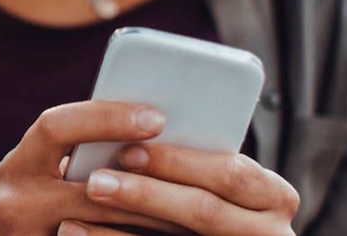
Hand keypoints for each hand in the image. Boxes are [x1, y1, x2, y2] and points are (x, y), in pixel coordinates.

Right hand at [0, 101, 186, 235]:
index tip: (155, 116)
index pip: (56, 128)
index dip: (106, 118)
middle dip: (149, 183)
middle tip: (197, 178)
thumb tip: (132, 139)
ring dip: (150, 223)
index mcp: (15, 166)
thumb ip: (62, 160)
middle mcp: (16, 201)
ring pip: (103, 231)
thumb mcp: (20, 176)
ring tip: (192, 215)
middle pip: (96, 190)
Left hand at [58, 143, 299, 235]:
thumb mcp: (223, 180)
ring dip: (119, 228)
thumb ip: (197, 160)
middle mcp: (270, 232)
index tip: (130, 149)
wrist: (221, 234)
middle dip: (147, 194)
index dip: (179, 162)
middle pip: (204, 211)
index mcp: (274, 197)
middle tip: (95, 180)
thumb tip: (134, 122)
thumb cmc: (219, 197)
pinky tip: (77, 235)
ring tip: (72, 216)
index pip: (230, 174)